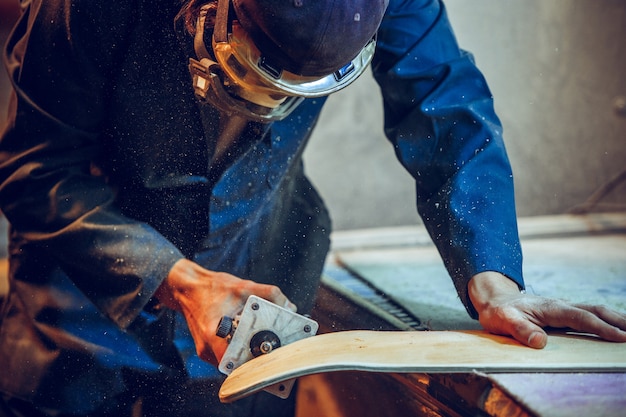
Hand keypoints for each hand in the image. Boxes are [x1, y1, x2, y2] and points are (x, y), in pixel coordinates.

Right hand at [155, 258, 296, 363]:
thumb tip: (289, 306)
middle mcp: (207, 348)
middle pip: (238, 364)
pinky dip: (239, 348)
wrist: (188, 289)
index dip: (257, 362)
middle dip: (257, 356)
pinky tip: (247, 336)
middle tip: (274, 346)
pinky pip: (228, 356)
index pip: (236, 362)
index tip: (273, 356)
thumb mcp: (244, 286)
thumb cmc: (212, 287)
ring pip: (233, 362)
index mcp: (212, 333)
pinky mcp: (207, 350)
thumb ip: (269, 294)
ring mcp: (206, 351)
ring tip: (263, 340)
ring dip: (248, 353)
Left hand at [468, 271, 625, 348]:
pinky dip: (604, 320)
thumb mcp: (503, 321)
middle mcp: (560, 305)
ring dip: (615, 319)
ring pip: (594, 311)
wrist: (494, 300)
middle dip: (618, 320)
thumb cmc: (499, 312)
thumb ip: (520, 330)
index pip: (581, 318)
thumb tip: (539, 342)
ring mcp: (563, 308)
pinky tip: (614, 328)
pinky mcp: (562, 314)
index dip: (602, 327)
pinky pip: (588, 316)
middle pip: (595, 310)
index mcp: (550, 308)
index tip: (621, 337)